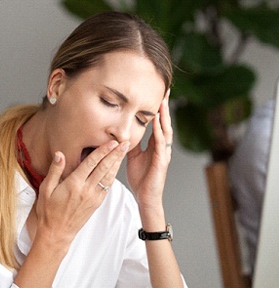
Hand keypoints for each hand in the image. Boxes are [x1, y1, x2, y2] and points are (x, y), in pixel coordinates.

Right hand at [35, 140, 128, 246]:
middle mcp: (86, 190)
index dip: (103, 151)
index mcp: (74, 184)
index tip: (112, 142)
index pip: (92, 163)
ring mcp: (93, 197)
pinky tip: (116, 168)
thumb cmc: (48, 211)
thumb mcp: (46, 189)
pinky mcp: (97, 203)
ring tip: (124, 152)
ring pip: (109, 177)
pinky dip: (113, 175)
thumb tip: (60, 154)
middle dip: (115, 154)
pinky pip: (107, 186)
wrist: (57, 233)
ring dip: (117, 163)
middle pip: (104, 168)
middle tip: (125, 143)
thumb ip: (55, 170)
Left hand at [126, 89, 171, 208]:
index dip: (157, 108)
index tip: (157, 92)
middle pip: (164, 122)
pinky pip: (161, 144)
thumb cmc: (140, 177)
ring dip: (164, 116)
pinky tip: (158, 123)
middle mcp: (162, 146)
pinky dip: (160, 132)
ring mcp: (163, 153)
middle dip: (164, 106)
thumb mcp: (132, 155)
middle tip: (165, 90)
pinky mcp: (162, 161)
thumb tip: (122, 130)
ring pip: (166, 130)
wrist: (145, 197)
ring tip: (163, 101)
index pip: (157, 122)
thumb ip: (130, 142)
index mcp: (155, 144)